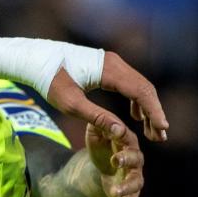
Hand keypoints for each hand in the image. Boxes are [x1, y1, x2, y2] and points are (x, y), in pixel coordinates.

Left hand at [45, 52, 168, 143]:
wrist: (35, 59)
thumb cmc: (49, 81)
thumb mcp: (71, 104)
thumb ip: (97, 118)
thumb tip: (122, 132)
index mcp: (109, 70)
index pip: (141, 92)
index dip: (155, 112)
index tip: (163, 130)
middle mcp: (115, 63)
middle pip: (145, 89)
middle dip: (155, 113)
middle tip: (160, 136)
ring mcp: (112, 63)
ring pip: (139, 86)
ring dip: (147, 108)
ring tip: (151, 131)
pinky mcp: (107, 66)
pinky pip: (129, 84)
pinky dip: (136, 100)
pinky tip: (135, 117)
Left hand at [84, 122, 144, 196]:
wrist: (103, 165)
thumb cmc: (102, 145)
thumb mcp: (95, 135)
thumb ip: (98, 127)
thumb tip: (105, 123)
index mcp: (128, 144)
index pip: (127, 139)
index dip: (122, 138)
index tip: (114, 136)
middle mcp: (135, 161)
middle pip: (135, 160)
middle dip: (127, 160)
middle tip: (115, 160)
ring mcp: (134, 178)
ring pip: (136, 183)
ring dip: (126, 187)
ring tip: (114, 192)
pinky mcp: (130, 194)